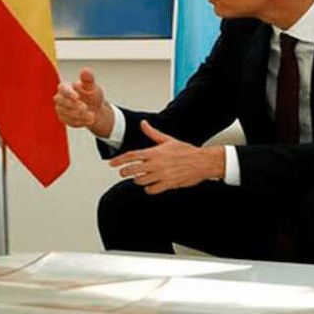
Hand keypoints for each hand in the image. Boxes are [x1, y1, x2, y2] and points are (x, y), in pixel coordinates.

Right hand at [54, 67, 113, 136]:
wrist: (95, 110)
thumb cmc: (92, 95)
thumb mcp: (93, 87)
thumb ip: (88, 79)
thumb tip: (85, 70)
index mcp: (65, 86)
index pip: (62, 88)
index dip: (69, 93)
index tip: (77, 97)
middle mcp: (60, 97)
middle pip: (60, 101)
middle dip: (73, 105)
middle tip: (86, 108)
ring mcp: (60, 108)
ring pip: (65, 113)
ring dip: (79, 115)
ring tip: (92, 115)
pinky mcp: (63, 118)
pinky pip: (69, 121)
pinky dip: (80, 121)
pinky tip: (90, 120)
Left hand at [109, 121, 224, 194]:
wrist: (202, 162)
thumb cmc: (186, 151)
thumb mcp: (168, 140)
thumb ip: (152, 133)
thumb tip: (143, 124)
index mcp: (155, 152)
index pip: (132, 156)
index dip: (119, 160)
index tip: (111, 163)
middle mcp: (156, 164)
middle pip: (133, 170)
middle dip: (124, 172)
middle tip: (122, 172)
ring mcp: (162, 175)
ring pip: (141, 181)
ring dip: (137, 180)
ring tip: (138, 178)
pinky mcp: (168, 184)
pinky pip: (152, 190)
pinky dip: (148, 189)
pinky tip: (150, 185)